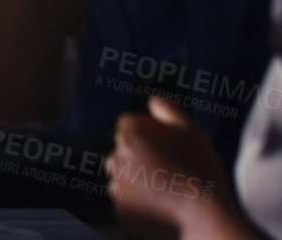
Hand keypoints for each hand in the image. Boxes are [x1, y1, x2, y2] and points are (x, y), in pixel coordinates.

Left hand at [107, 97, 239, 238]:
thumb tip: (152, 102)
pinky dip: (140, 201)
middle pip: (124, 148)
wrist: (205, 217)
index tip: (169, 141)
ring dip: (139, 176)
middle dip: (141, 152)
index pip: (130, 122)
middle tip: (171, 165)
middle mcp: (114, 160)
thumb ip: (168, 108)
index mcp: (128, 137)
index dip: (150, 128)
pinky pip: (128, 200)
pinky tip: (163, 203)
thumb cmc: (200, 170)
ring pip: (124, 175)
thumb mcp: (192, 130)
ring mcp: (116, 188)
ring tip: (169, 186)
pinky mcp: (120, 211)